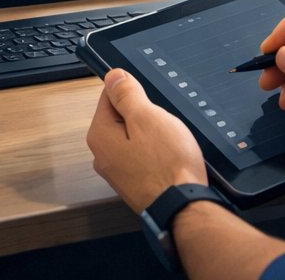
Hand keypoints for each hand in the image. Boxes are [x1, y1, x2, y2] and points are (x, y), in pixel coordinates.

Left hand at [87, 68, 206, 212]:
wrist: (184, 208)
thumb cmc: (167, 166)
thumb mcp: (147, 117)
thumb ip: (126, 94)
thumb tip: (113, 75)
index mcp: (100, 135)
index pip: (108, 95)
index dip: (133, 92)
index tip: (149, 100)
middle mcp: (102, 156)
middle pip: (122, 118)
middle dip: (144, 116)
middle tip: (162, 125)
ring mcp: (118, 172)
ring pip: (135, 138)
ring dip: (153, 135)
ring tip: (168, 144)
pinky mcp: (135, 184)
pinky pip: (144, 157)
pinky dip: (157, 154)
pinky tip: (170, 159)